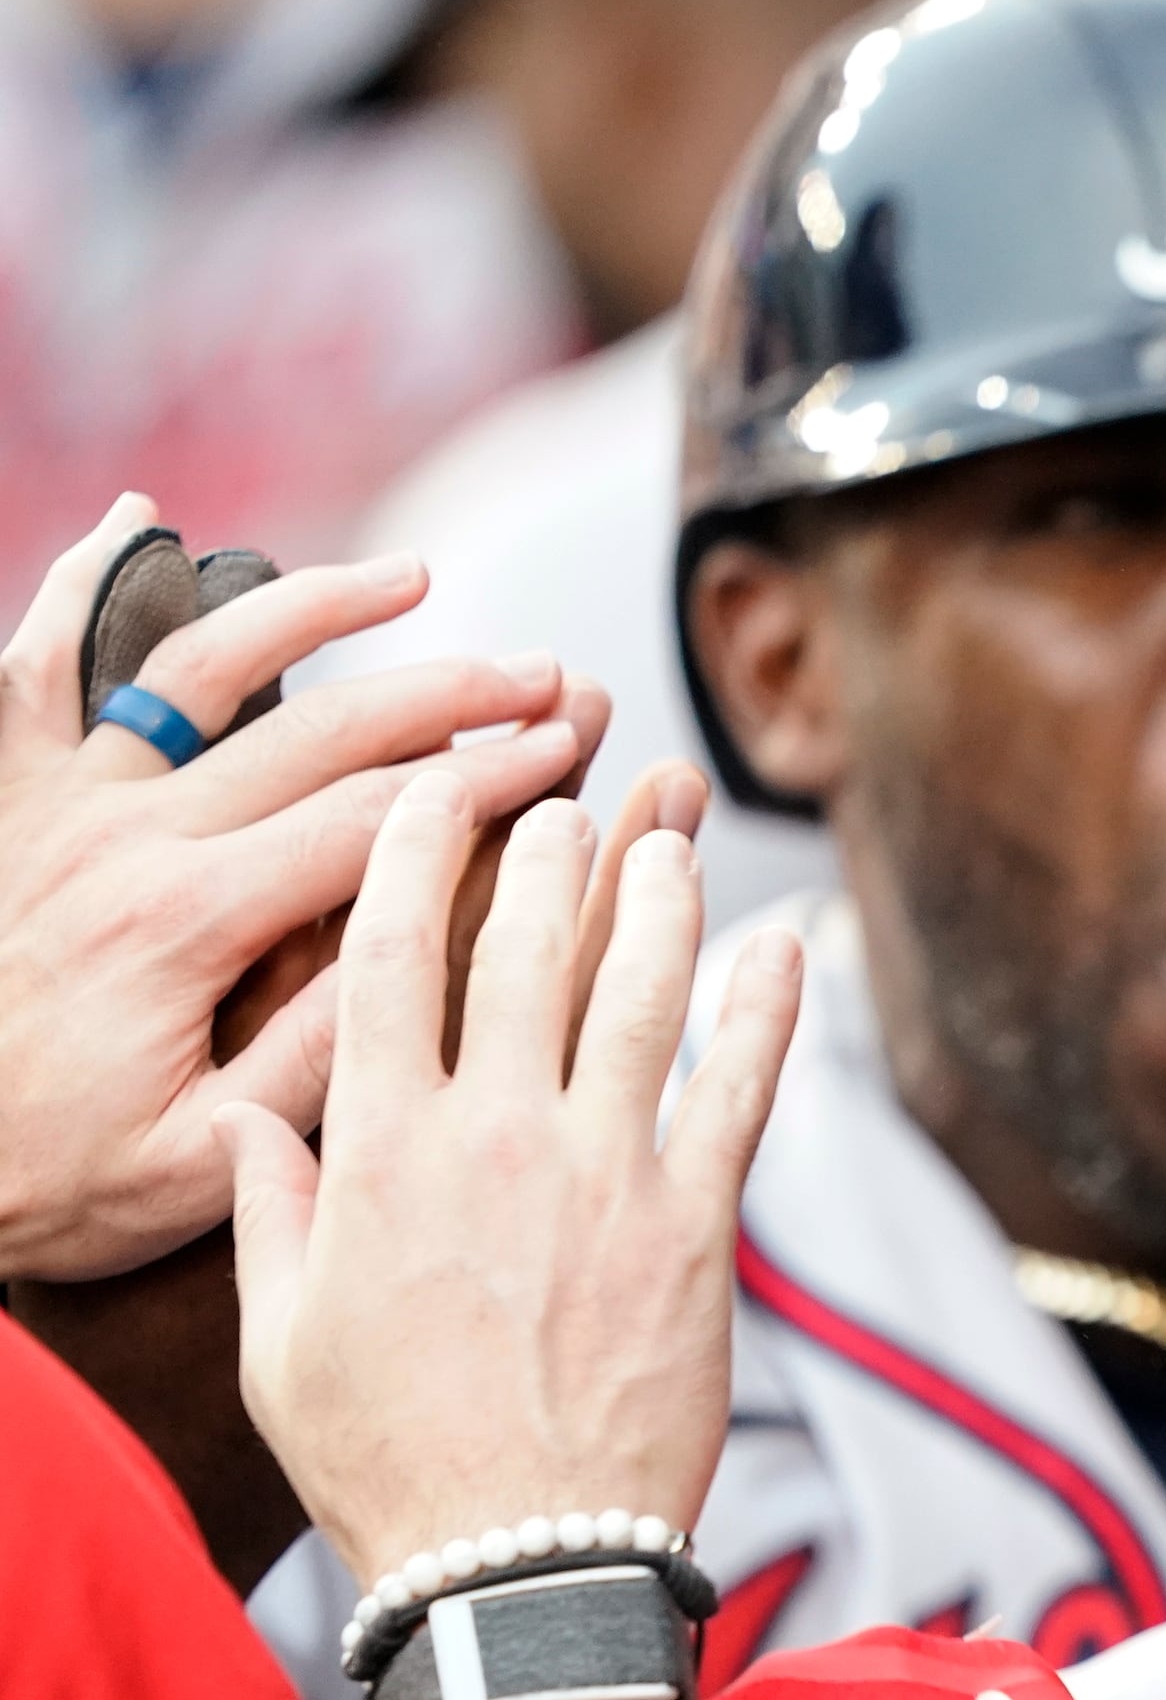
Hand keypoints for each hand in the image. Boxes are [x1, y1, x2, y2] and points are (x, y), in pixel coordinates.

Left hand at [0, 496, 612, 1278]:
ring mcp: (57, 804)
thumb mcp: (191, 1165)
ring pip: (198, 666)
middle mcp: (122, 838)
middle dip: (455, 694)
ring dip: (314, 609)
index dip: (492, 780)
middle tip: (549, 677)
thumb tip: (429, 962)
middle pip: (323, 730)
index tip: (575, 753)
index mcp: (184, 923)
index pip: (379, 823)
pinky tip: (141, 520)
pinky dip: (86, 584)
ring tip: (413, 578)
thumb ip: (310, 1061)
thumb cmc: (42, 1179)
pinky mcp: (6, 799)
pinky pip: (38, 664)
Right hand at [218, 771, 803, 1582]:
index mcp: (379, 1155)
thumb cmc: (390, 1460)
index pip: (393, 962)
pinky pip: (741, 1092)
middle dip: (550, 854)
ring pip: (639, 998)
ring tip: (671, 832)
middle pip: (525, 955)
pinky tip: (785, 947)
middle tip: (569, 791)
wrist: (518, 1561)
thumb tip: (249, 1118)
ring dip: (661, 900)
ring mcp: (602, 1179)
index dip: (420, 855)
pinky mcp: (696, 1229)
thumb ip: (271, 1210)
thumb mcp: (282, 1337)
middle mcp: (493, 1142)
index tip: (442, 790)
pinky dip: (768, 1011)